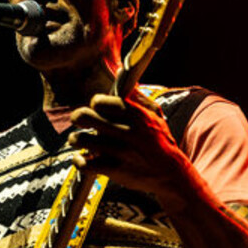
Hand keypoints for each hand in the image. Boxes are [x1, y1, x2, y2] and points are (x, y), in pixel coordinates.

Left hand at [67, 92, 200, 209]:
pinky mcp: (114, 169)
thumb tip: (119, 73)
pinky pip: (83, 163)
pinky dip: (79, 161)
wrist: (170, 174)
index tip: (98, 110)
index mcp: (135, 114)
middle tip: (81, 122)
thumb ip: (136, 96)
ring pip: (79, 139)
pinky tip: (84, 159)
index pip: (99, 101)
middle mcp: (126, 131)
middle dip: (78, 118)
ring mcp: (120, 151)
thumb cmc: (160, 142)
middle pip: (83, 116)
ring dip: (76, 140)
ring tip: (80, 141)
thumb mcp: (154, 115)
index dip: (96, 105)